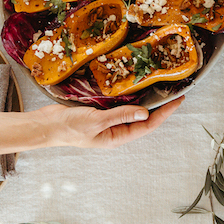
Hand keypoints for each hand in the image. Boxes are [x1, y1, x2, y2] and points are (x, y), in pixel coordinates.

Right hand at [38, 97, 182, 149]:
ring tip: (161, 88)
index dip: (164, 113)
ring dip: (146, 100)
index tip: (178, 100)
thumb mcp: (96, 121)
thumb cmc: (69, 128)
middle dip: (160, 107)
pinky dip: (129, 96)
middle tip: (175, 92)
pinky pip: (120, 104)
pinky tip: (135, 86)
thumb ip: (120, 115)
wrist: (46, 125)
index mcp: (117, 137)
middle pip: (144, 118)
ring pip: (133, 111)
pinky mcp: (100, 112)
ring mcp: (108, 121)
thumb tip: (145, 113)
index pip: (147, 125)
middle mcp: (116, 130)